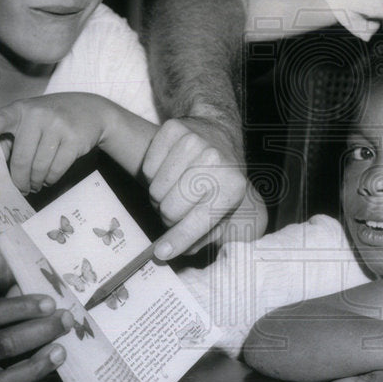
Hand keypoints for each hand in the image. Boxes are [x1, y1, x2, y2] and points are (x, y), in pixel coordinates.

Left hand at [0, 93, 110, 193]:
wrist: (92, 111)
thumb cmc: (52, 118)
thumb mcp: (31, 117)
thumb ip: (12, 134)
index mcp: (20, 109)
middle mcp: (38, 115)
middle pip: (21, 158)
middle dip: (19, 179)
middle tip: (21, 189)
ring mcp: (58, 126)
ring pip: (39, 167)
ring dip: (36, 182)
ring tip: (35, 185)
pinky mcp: (74, 140)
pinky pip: (56, 169)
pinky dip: (50, 179)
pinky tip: (48, 179)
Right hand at [143, 117, 267, 259]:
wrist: (219, 134)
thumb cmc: (221, 179)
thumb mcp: (225, 210)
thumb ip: (202, 236)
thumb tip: (168, 251)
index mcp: (233, 186)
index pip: (199, 221)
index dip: (178, 240)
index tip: (161, 253)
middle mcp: (216, 161)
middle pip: (171, 208)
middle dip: (169, 217)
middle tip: (177, 210)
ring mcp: (194, 141)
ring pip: (156, 189)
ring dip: (160, 197)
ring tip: (174, 190)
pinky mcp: (173, 128)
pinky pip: (148, 167)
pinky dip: (153, 175)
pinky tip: (169, 171)